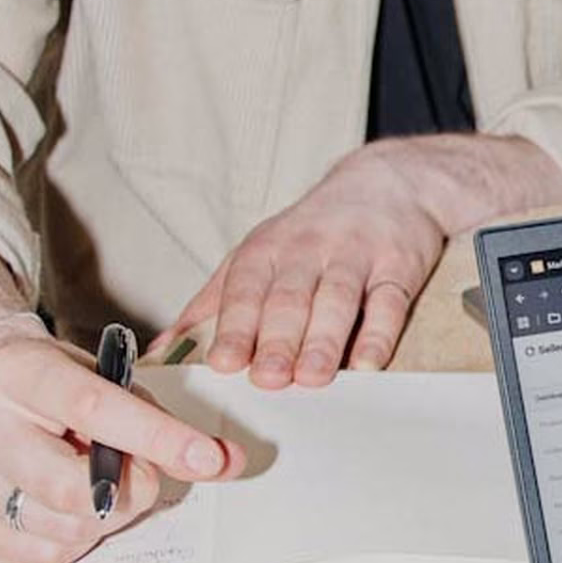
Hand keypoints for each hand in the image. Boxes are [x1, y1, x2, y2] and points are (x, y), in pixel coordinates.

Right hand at [0, 323, 238, 562]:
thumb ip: (157, 418)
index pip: (94, 410)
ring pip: (63, 529)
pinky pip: (43, 556)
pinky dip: (76, 540)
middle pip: (72, 490)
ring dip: (106, 517)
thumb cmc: (52, 380)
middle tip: (144, 476)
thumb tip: (218, 462)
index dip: (157, 439)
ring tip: (99, 483)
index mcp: (17, 370)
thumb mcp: (104, 376)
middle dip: (131, 493)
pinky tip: (72, 507)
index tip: (206, 458)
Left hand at [170, 133, 561, 389]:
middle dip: (277, 340)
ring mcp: (356, 256)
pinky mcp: (398, 267)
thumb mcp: (257, 253)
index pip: (245, 290)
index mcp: (267, 249)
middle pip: (289, 298)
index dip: (234, 326)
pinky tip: (368, 362)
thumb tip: (163, 350)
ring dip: (324, 341)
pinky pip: (388, 302)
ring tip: (313, 377)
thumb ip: (212, 303)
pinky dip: (379, 333)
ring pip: (337, 300)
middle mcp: (308, 250)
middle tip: (268, 379)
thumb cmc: (313, 233)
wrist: (389, 182)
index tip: (223, 363)